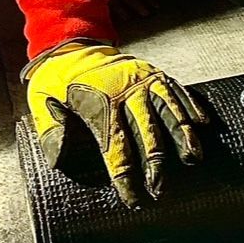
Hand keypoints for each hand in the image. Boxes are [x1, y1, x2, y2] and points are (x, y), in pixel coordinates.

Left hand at [25, 42, 207, 207]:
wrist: (71, 43)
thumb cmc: (57, 81)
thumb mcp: (41, 103)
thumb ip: (51, 132)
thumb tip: (60, 160)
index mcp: (97, 102)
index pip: (114, 146)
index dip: (124, 176)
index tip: (133, 199)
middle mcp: (124, 89)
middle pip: (145, 129)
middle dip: (155, 162)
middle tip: (160, 187)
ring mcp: (142, 78)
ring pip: (167, 107)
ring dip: (181, 134)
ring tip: (193, 157)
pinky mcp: (153, 72)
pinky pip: (175, 88)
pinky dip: (189, 105)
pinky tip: (201, 123)